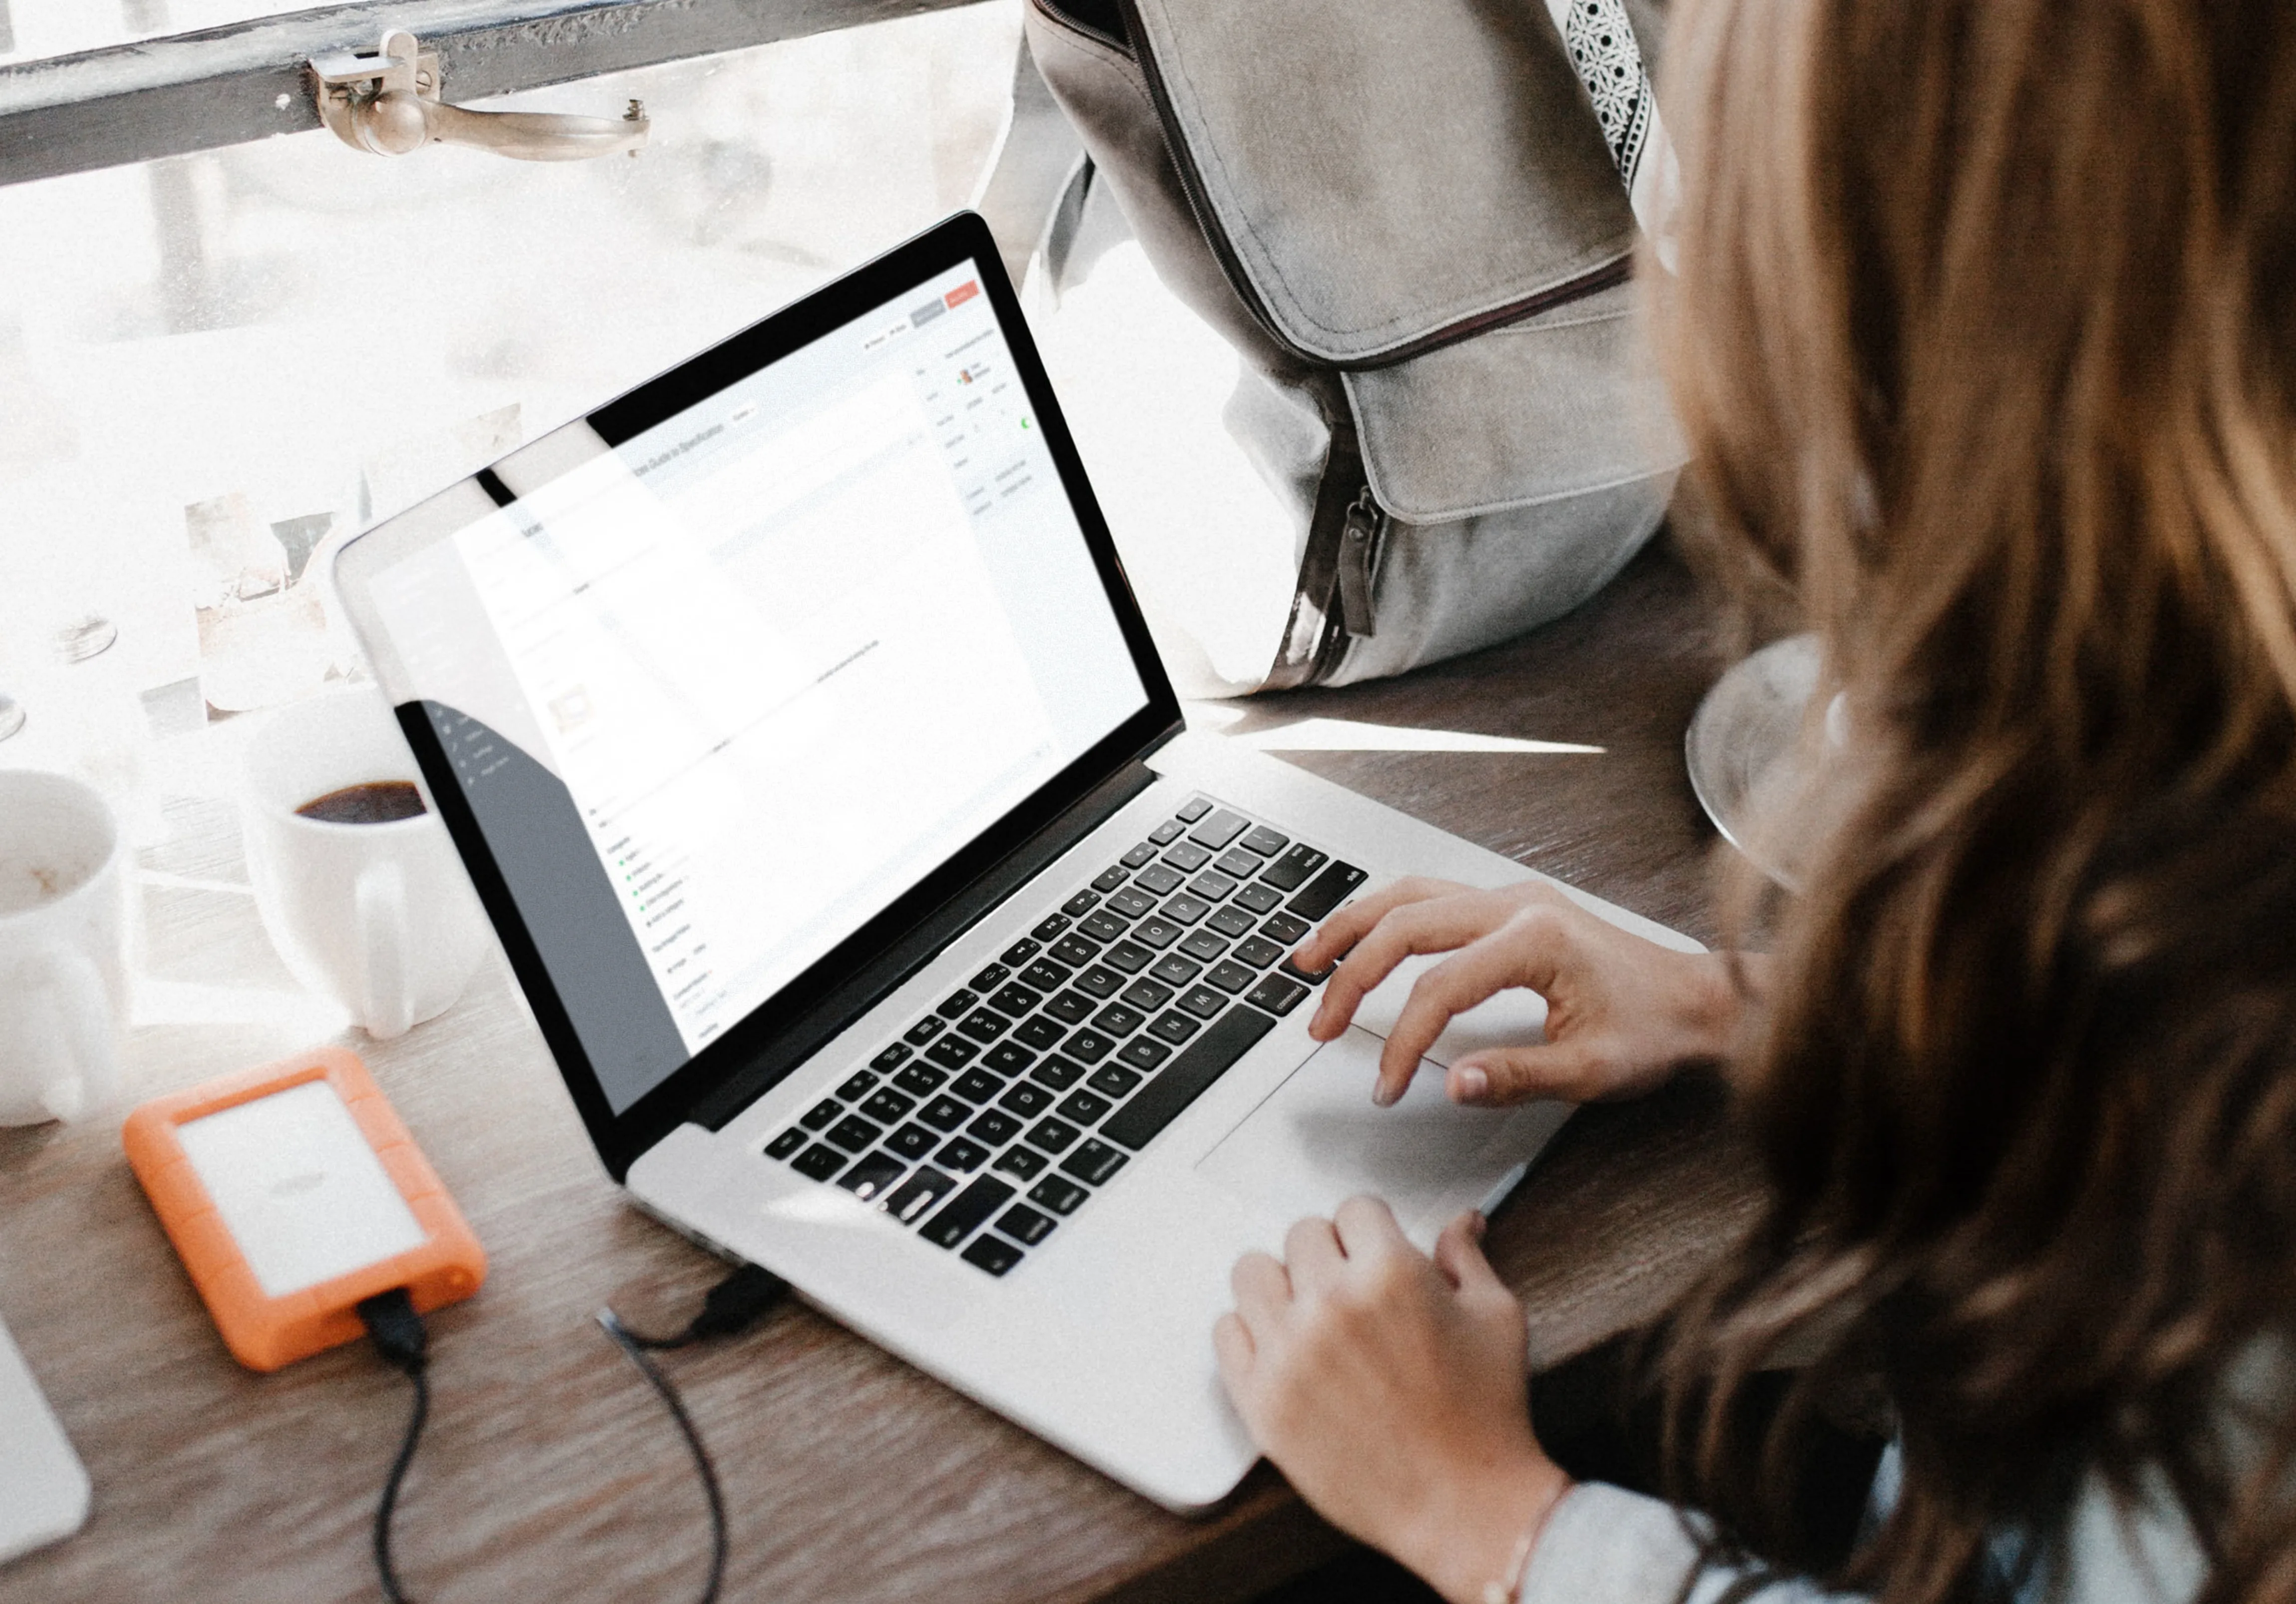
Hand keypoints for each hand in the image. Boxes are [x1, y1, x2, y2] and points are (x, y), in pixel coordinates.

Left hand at [1214, 1200, 1569, 1603]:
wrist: (1463, 1506)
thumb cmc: (1486, 1416)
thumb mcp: (1495, 1318)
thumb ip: (1466, 1258)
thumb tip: (1461, 1221)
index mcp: (1390, 1273)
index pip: (1354, 1208)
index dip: (1372, 1231)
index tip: (1376, 1253)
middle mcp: (1331, 1304)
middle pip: (1301, 1235)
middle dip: (1330, 1255)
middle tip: (1351, 1290)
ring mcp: (1288, 1352)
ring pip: (1252, 1273)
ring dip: (1282, 1285)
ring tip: (1309, 1314)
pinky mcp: (1261, 1400)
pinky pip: (1226, 1332)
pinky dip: (1251, 1334)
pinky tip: (1284, 1349)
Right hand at [1294, 877, 1750, 1107]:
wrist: (1700, 1000)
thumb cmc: (1656, 1030)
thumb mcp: (1592, 1071)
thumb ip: (1518, 1076)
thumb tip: (1453, 1083)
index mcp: (1536, 940)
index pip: (1438, 988)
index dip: (1402, 1042)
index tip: (1387, 1086)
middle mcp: (1517, 905)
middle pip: (1405, 924)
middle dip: (1352, 976)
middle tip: (1320, 1025)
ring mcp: (1512, 897)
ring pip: (1410, 894)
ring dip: (1354, 927)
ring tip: (1309, 961)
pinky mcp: (1511, 905)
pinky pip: (1431, 895)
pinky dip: (1386, 916)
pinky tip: (1362, 937)